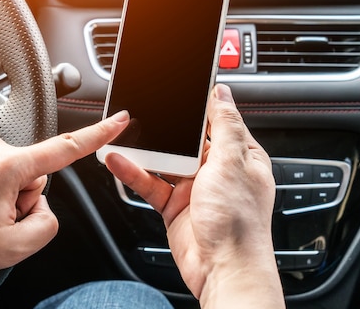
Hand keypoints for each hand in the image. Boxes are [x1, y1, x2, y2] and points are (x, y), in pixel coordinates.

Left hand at [0, 110, 129, 277]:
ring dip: (1, 196)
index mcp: (9, 166)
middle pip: (33, 174)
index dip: (98, 135)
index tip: (118, 120)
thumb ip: (47, 226)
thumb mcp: (11, 249)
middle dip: (21, 199)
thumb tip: (41, 208)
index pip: (65, 148)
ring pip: (10, 173)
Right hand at [105, 84, 283, 307]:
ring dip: (145, 151)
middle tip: (142, 111)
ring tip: (123, 136)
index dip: (200, 106)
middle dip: (165, 128)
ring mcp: (195, 188)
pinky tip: (119, 161)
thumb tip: (222, 93)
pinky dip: (135, 172)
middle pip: (186, 139)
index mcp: (240, 156)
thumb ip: (225, 125)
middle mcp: (218, 170)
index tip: (180, 89)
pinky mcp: (175, 204)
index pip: (218, 121)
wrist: (223, 269)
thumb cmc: (239, 223)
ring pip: (164, 160)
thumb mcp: (232, 162)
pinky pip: (151, 182)